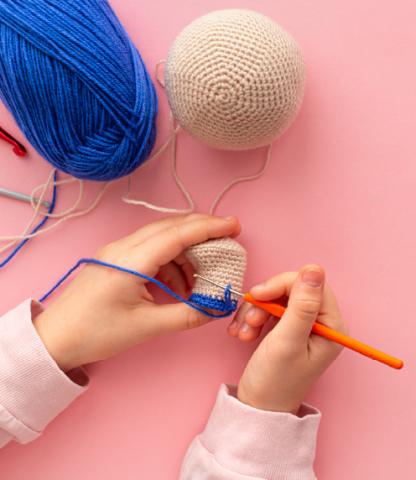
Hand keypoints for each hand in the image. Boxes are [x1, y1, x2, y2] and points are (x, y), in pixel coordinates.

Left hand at [34, 214, 239, 371]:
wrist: (54, 338)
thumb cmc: (94, 333)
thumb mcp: (145, 327)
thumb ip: (186, 315)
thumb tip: (215, 308)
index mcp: (129, 261)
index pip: (176, 234)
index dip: (208, 228)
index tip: (233, 225)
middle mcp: (122, 248)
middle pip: (170, 227)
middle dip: (201, 231)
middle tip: (227, 239)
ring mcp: (117, 252)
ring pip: (160, 238)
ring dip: (185, 251)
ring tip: (202, 277)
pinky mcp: (115, 261)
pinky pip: (150, 251)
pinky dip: (170, 262)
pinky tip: (178, 284)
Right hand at [230, 265, 346, 413]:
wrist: (258, 409)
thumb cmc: (275, 381)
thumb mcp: (287, 341)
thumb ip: (302, 305)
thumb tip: (314, 268)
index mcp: (331, 326)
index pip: (311, 284)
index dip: (283, 284)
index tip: (259, 295)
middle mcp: (320, 323)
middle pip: (293, 289)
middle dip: (266, 300)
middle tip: (250, 318)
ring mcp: (303, 325)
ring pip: (277, 297)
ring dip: (255, 311)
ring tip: (244, 332)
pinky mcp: (286, 328)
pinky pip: (269, 309)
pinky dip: (252, 318)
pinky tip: (242, 333)